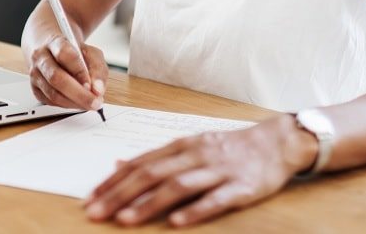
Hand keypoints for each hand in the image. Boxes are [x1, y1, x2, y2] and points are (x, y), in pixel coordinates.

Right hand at [25, 34, 107, 111]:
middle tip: (95, 102)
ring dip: (74, 102)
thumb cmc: (73, 51)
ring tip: (89, 104)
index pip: (64, 55)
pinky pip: (50, 102)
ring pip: (52, 93)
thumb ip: (97, 69)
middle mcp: (41, 57)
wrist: (51, 50)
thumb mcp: (90, 52)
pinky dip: (67, 105)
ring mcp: (35, 74)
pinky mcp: (35, 89)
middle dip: (78, 94)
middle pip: (56, 77)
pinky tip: (78, 103)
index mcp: (54, 42)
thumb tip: (97, 90)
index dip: (79, 71)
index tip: (92, 85)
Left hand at [83, 114, 315, 226]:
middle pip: (152, 174)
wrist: (276, 142)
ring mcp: (218, 170)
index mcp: (181, 146)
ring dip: (148, 203)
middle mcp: (196, 155)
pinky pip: (215, 199)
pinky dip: (194, 210)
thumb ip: (155, 158)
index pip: (139, 163)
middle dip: (120, 194)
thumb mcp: (189, 146)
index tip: (89, 198)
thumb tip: (117, 165)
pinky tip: (176, 223)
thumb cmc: (228, 148)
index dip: (112, 181)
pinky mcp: (241, 187)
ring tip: (125, 219)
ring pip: (178, 186)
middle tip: (95, 212)